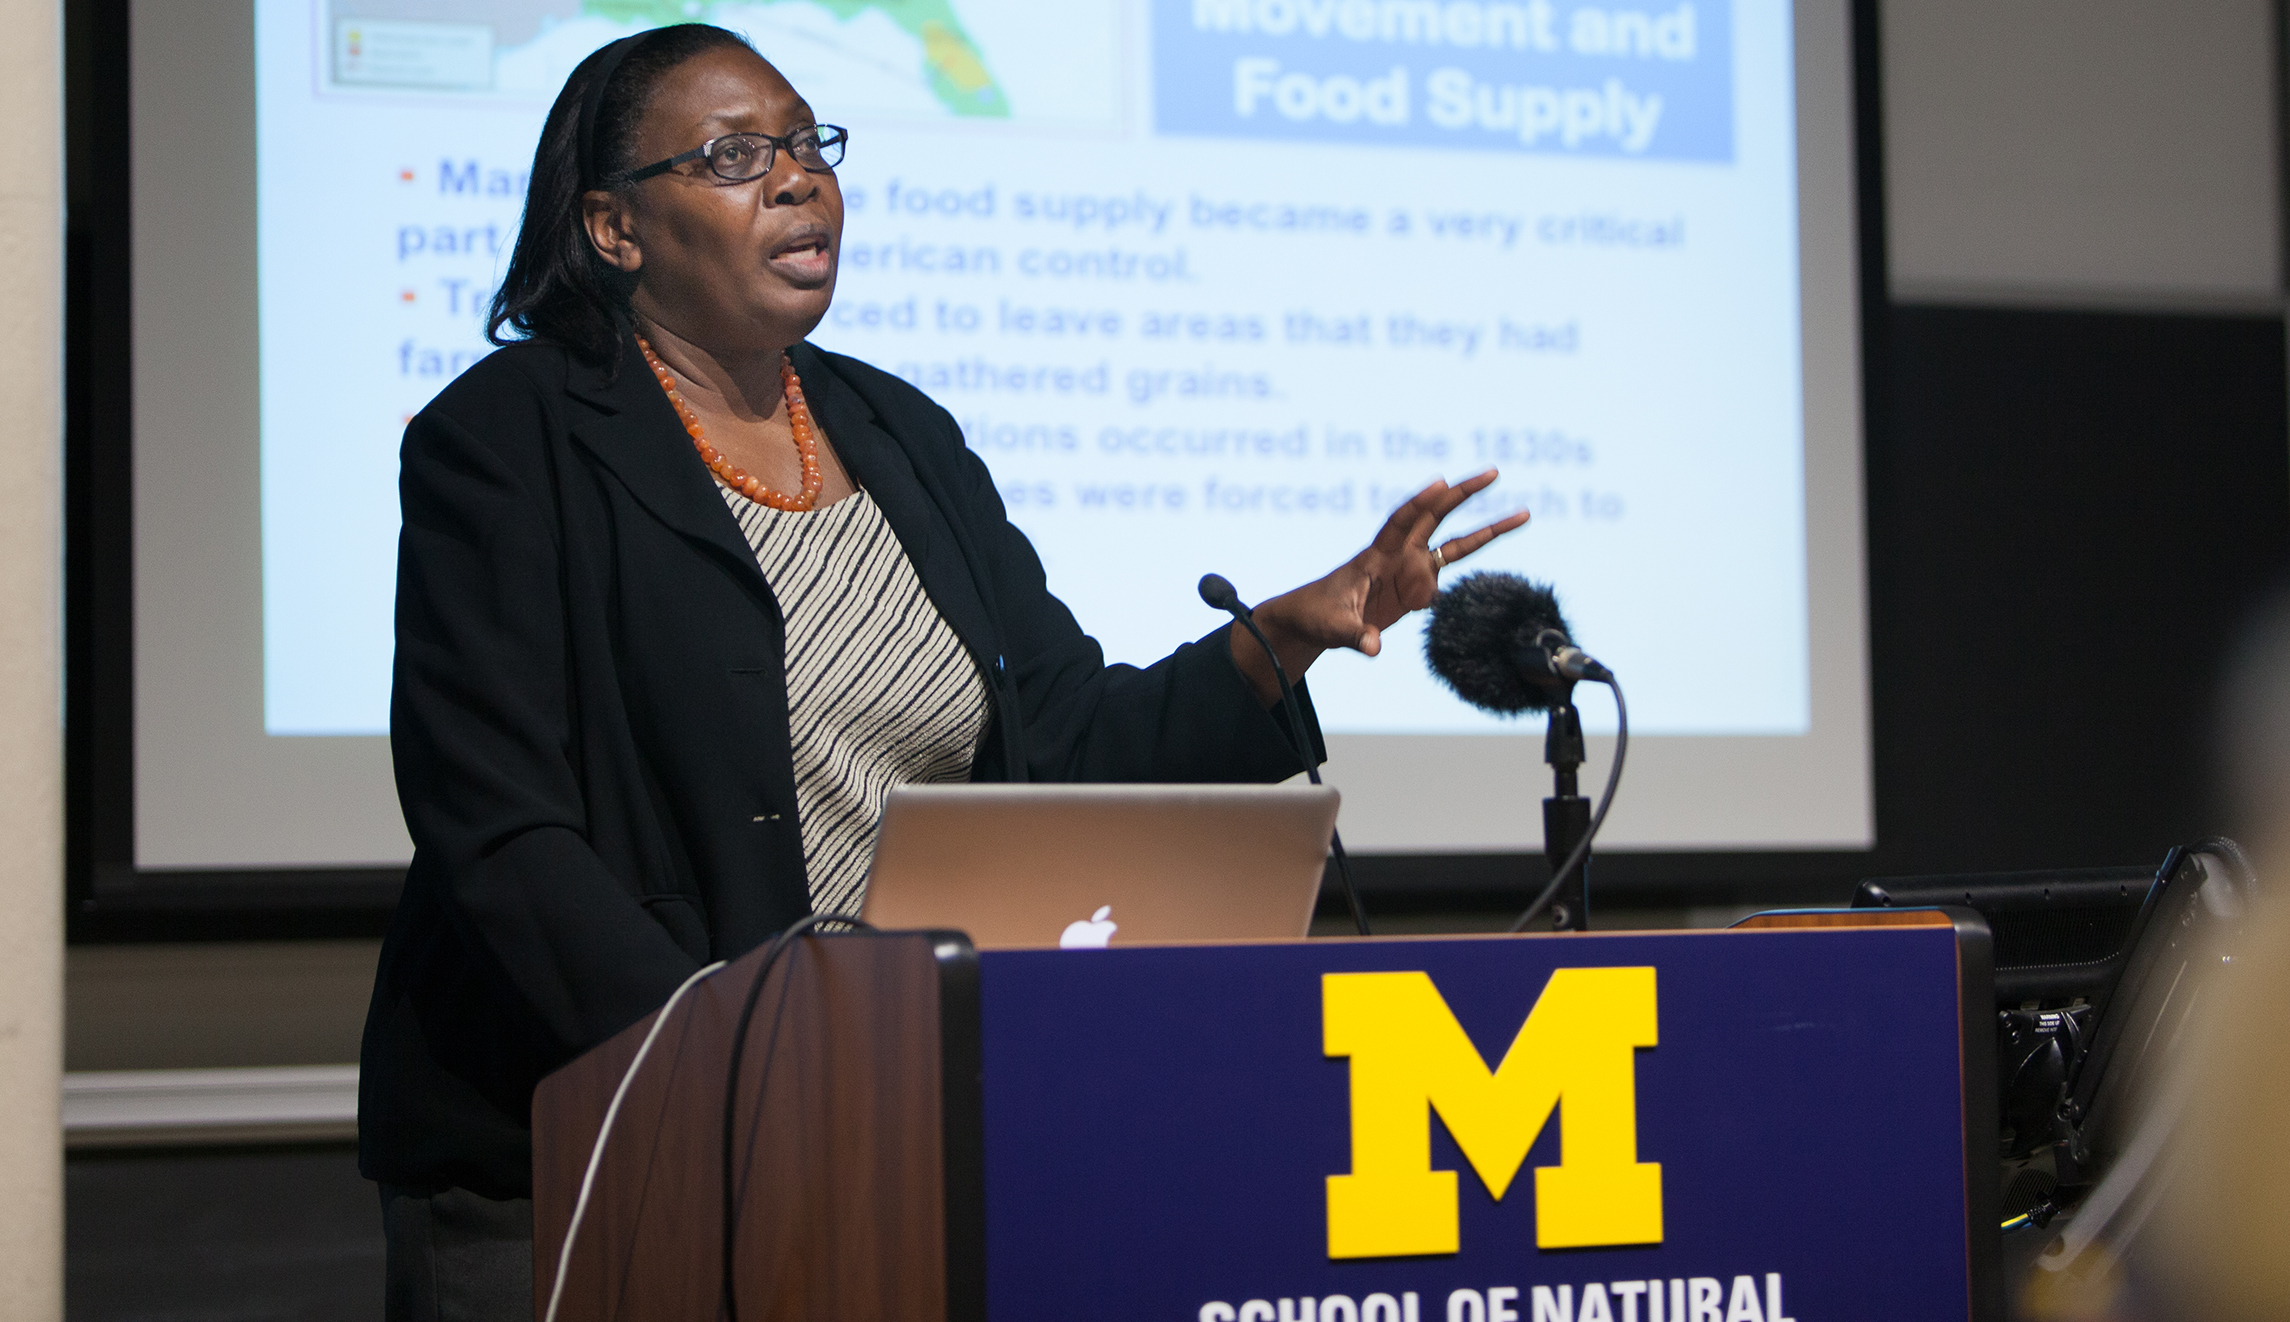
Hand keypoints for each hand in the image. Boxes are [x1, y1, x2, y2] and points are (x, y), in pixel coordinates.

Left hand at [1229, 470, 1531, 705]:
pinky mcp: (1416, 586)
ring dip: (1488, 529)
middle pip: (1436, 516)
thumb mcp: (1334, 629)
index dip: (1420, 503)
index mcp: (1375, 556)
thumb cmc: (1317, 617)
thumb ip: (1356, 637)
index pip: (1401, 521)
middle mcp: (1398, 555)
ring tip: (1523, 514)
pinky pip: (1446, 575)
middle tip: (1494, 473)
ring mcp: (1410, 568)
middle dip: (1464, 494)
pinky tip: (1440, 601)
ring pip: (1455, 542)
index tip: (1442, 482)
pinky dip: (1460, 580)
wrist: (1312, 620)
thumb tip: (1375, 648)